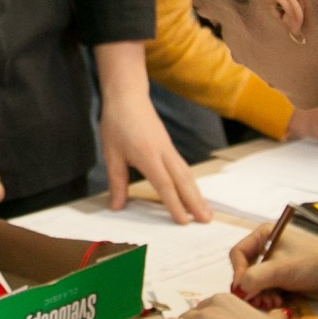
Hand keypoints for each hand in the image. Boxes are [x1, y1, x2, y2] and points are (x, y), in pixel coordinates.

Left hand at [94, 41, 207, 221]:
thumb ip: (116, 182)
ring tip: (206, 211)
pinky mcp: (169, 146)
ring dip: (197, 193)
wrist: (127, 97)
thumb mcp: (111, 154)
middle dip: (195, 202)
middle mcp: (163, 153)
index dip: (175, 205)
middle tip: (207, 221)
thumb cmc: (117, 123)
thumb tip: (117, 206)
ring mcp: (168, 149)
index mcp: (148, 156)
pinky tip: (193, 192)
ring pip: (187, 174)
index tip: (183, 222)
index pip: (165, 185)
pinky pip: (183, 167)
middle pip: (184, 181)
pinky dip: (191, 182)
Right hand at [231, 218, 317, 298]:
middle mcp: (267, 248)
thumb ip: (256, 278)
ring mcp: (276, 265)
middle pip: (246, 271)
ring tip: (272, 303)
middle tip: (259, 301)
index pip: (238, 253)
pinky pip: (267, 291)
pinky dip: (269, 299)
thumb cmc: (313, 263)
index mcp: (264, 235)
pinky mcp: (284, 280)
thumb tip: (238, 290)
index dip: (238, 272)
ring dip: (260, 296)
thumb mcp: (282, 268)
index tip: (243, 290)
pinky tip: (279, 304)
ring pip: (256, 284)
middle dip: (251, 288)